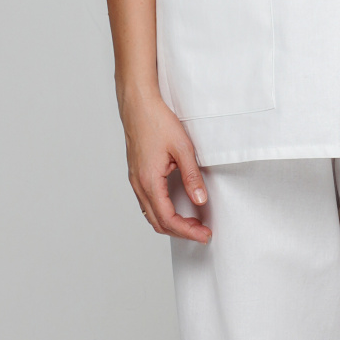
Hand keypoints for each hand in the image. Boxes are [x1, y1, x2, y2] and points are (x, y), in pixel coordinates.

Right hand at [118, 89, 211, 243]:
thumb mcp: (182, 148)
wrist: (138, 105)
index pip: (168, 218)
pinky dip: (162, 212)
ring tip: (192, 223)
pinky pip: (147, 203)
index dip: (187, 231)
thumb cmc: (157, 121)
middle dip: (181, 232)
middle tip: (202, 233)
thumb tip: (200, 200)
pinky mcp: (136, 175)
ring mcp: (135, 180)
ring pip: (151, 214)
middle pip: (158, 222)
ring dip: (171, 223)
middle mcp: (139, 184)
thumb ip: (192, 176)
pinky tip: (176, 208)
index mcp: (149, 181)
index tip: (204, 234)